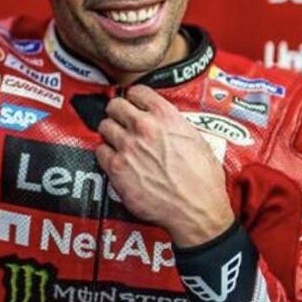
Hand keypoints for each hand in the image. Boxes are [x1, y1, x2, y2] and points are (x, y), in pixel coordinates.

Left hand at [96, 86, 234, 246]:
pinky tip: (117, 161)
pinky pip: (99, 151)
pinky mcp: (116, 167)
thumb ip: (174, 124)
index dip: (134, 98)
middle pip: (115, 105)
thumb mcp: (197, 140)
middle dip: (117, 113)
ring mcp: (127, 147)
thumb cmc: (202, 180)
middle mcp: (144, 127)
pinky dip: (106, 155)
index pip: (137, 91)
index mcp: (166, 117)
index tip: (134, 104)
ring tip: (119, 143)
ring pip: (104, 127)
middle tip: (121, 122)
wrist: (196, 209)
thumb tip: (163, 120)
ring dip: (110, 134)